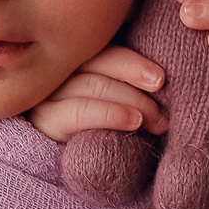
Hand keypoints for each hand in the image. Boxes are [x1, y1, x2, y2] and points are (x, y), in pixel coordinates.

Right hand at [28, 46, 167, 141]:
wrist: (82, 162)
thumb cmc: (104, 123)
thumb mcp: (115, 93)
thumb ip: (126, 77)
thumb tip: (160, 77)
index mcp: (73, 53)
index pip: (102, 47)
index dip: (133, 62)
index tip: (160, 79)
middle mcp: (55, 66)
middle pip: (98, 60)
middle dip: (135, 78)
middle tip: (163, 100)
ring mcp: (47, 91)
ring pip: (94, 84)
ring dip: (132, 100)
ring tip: (156, 118)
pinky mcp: (45, 119)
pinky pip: (81, 111)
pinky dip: (112, 114)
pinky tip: (134, 121)